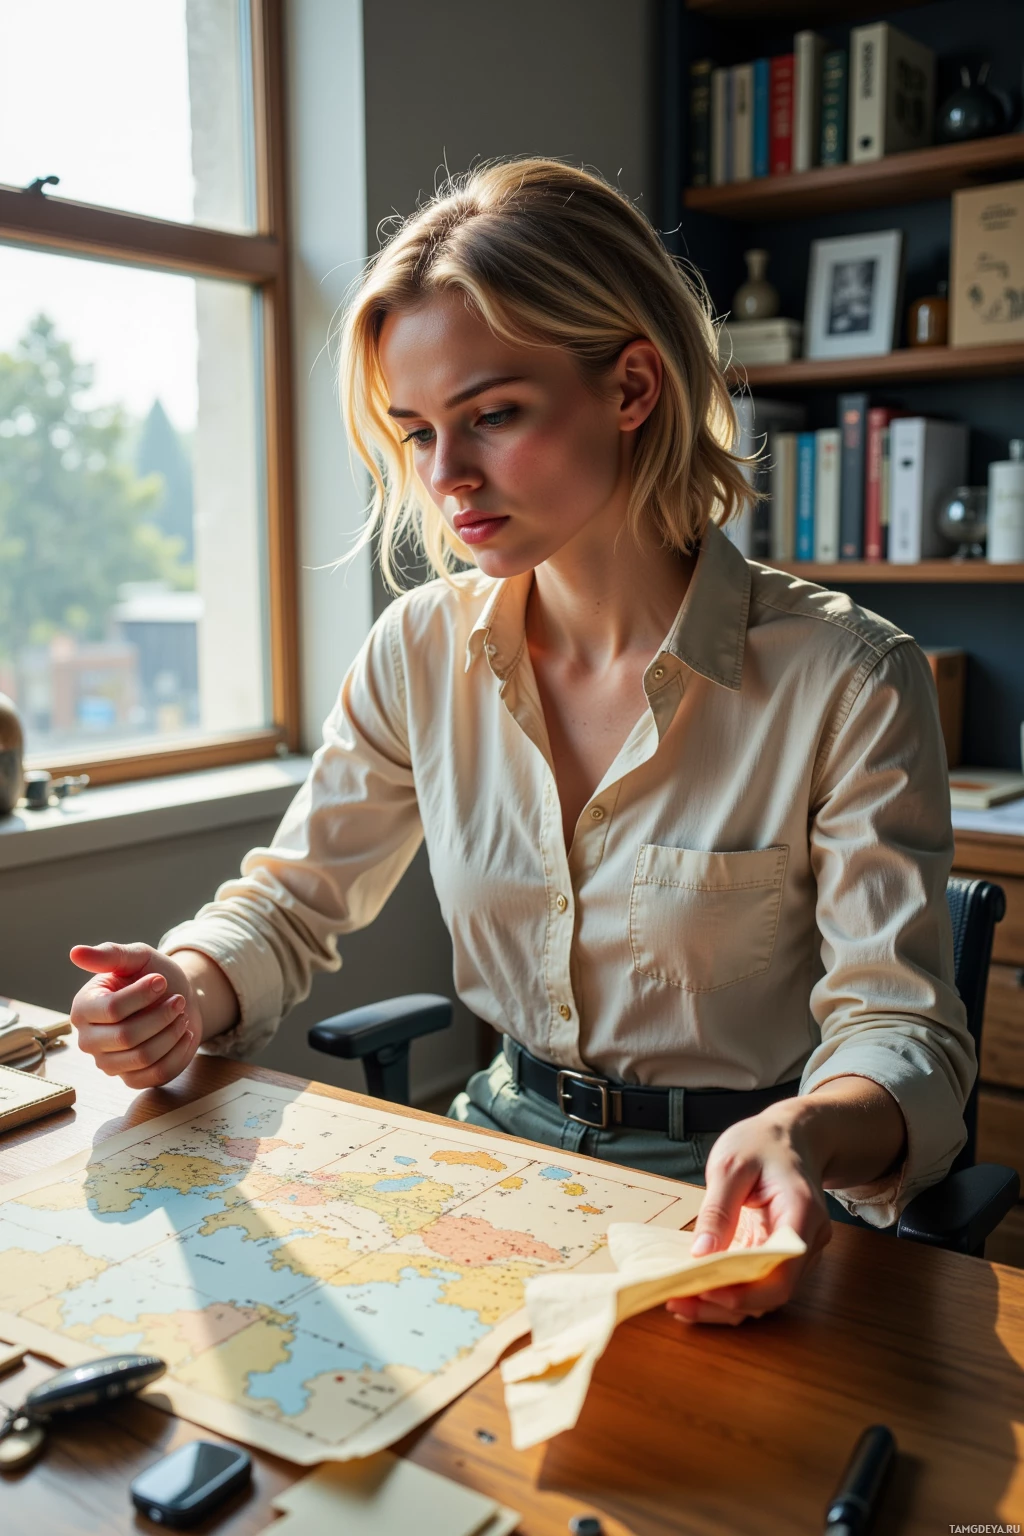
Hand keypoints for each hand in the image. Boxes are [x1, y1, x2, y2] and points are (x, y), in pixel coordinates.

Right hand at [69, 942, 201, 1088]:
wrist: (177, 998)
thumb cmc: (153, 976)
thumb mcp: (136, 958)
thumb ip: (109, 955)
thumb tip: (75, 952)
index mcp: (83, 1009)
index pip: (112, 1010)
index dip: (142, 995)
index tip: (161, 980)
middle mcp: (89, 1040)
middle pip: (127, 1037)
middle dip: (160, 1016)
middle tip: (178, 1000)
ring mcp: (108, 1063)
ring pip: (144, 1057)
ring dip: (171, 1033)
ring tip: (181, 1014)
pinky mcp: (131, 1079)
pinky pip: (157, 1074)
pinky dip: (178, 1052)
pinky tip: (184, 1033)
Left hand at [666, 1104, 831, 1325]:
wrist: (791, 1136)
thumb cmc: (762, 1142)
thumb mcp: (730, 1164)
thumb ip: (717, 1210)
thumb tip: (701, 1254)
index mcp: (801, 1214)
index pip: (781, 1273)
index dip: (744, 1292)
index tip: (702, 1291)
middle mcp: (806, 1241)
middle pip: (772, 1292)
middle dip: (724, 1305)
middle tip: (677, 1303)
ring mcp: (797, 1252)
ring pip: (764, 1294)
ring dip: (723, 1304)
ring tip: (679, 1302)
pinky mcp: (779, 1254)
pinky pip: (757, 1282)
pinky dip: (728, 1291)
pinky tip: (696, 1291)